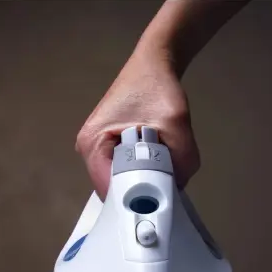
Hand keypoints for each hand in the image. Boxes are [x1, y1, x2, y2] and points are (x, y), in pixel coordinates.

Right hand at [75, 49, 200, 200]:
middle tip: (164, 197)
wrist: (153, 64)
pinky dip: (142, 175)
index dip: (131, 200)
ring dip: (142, 184)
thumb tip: (179, 187)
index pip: (107, 189)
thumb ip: (182, 158)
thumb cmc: (156, 87)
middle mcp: (88, 150)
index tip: (154, 206)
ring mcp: (97, 150)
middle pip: (112, 189)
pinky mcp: (109, 148)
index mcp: (92, 143)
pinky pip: (124, 172)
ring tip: (164, 182)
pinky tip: (159, 171)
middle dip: (138, 194)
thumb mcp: (175, 122)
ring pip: (120, 182)